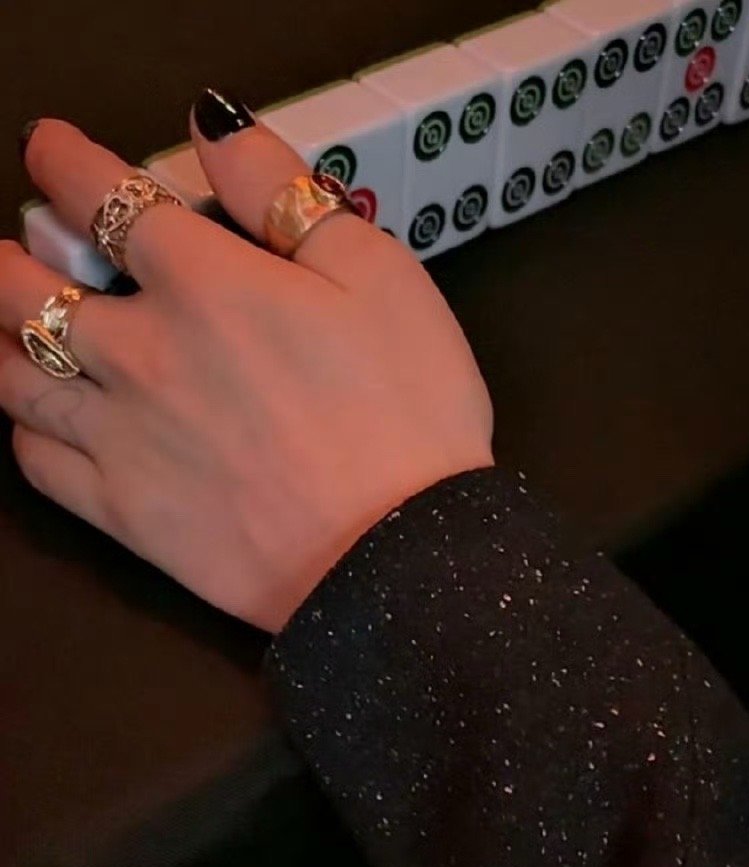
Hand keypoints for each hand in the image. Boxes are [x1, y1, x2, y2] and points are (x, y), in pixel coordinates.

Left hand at [0, 97, 493, 630]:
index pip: (106, 199)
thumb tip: (217, 127)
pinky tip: (40, 423)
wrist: (400, 557)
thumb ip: (287, 194)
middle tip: (17, 246)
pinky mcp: (129, 514)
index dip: (67, 161)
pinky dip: (26, 432)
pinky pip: (40, 464)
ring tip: (13, 323)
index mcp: (207, 287)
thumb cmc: (408, 414)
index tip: (53, 149)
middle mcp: (145, 354)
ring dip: (4, 335)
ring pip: (18, 373)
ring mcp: (127, 438)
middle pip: (31, 287)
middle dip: (13, 253)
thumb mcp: (380, 277)